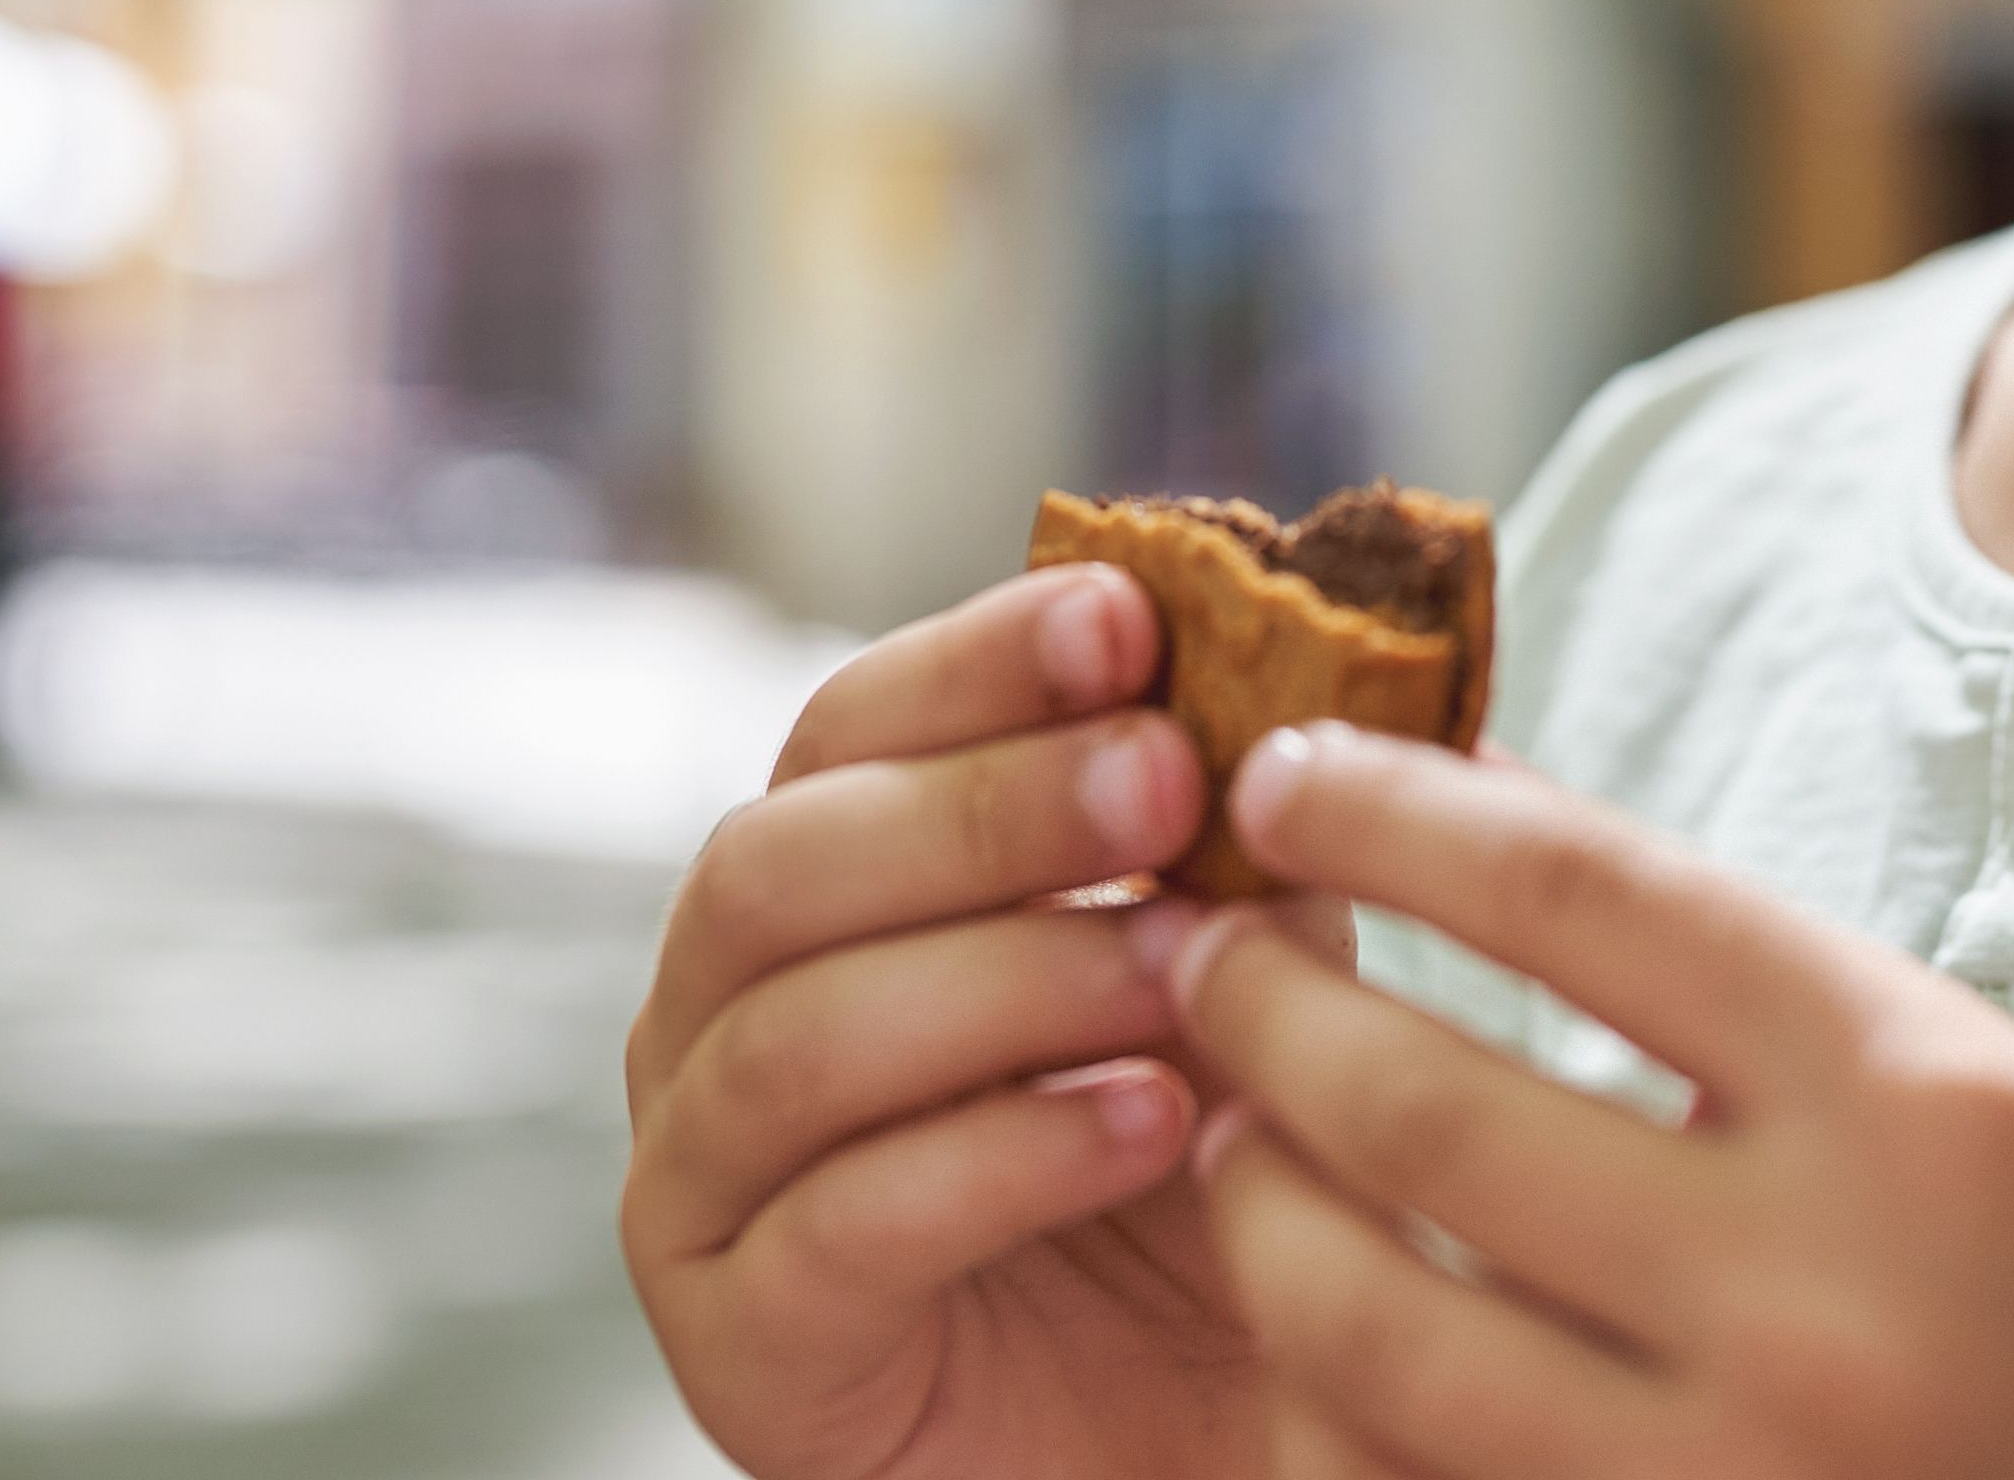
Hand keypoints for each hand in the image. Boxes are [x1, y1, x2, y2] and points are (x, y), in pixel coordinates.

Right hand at [618, 563, 1274, 1479]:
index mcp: (813, 888)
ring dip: (1002, 981)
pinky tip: (1148, 1123)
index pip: (848, 725)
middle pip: (783, 861)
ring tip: (1180, 972)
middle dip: (985, 810)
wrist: (1196, 1424)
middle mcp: (711, 1017)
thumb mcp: (1243, 970)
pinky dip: (998, 1160)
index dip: (977, 659)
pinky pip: (837, 1229)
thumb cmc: (1199, 1174)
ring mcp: (701, 1188)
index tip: (1129, 615)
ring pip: (793, 1039)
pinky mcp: (743, 1351)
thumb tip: (1311, 662)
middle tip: (1165, 779)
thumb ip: (1241, 834)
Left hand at [1166, 725, 2013, 1479]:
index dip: (1394, 810)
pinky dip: (1320, 1402)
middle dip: (1265, 1007)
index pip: (1582, 893)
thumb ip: (1745, 983)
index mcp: (1925, 1107)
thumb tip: (1466, 813)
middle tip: (1198, 954)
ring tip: (1228, 1137)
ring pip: (1367, 1332)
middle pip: (1429, 1110)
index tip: (1283, 771)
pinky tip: (1308, 1334)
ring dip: (1254, 1211)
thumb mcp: (1978, 1093)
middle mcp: (1828, 1301)